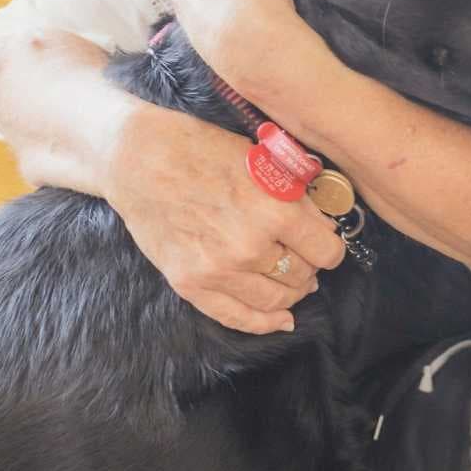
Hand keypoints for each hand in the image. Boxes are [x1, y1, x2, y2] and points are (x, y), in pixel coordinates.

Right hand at [105, 101, 346, 332]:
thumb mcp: (261, 161)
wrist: (139, 158)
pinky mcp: (190, 284)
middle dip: (310, 266)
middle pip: (303, 276)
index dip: (331, 247)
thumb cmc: (202, 148)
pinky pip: (237, 317)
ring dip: (291, 292)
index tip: (326, 244)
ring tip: (293, 279)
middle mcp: (251, 246)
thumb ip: (296, 197)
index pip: (327, 251)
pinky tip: (281, 319)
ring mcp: (218, 270)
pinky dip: (264, 322)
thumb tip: (325, 227)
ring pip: (276, 300)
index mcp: (275, 210)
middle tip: (304, 256)